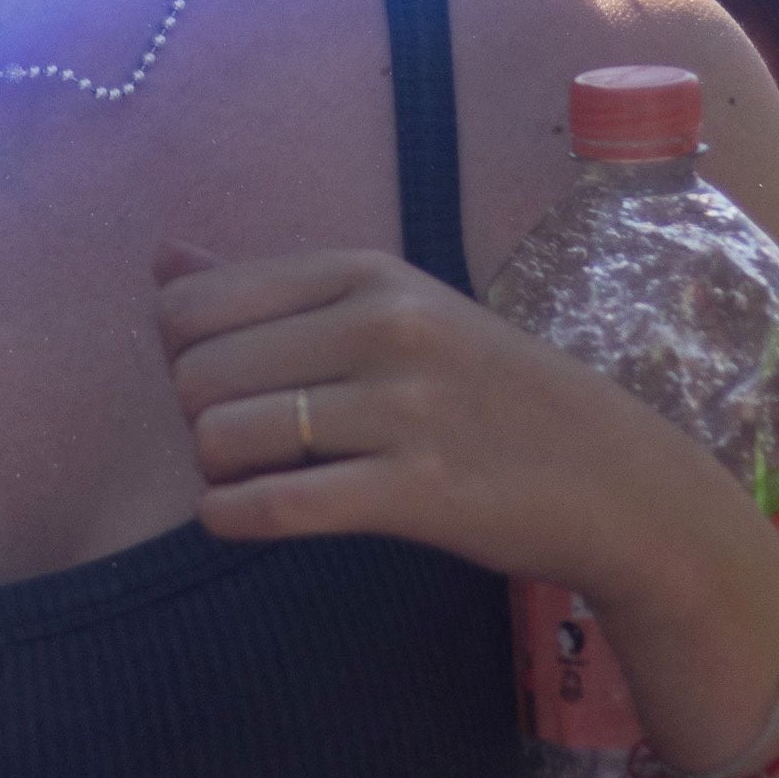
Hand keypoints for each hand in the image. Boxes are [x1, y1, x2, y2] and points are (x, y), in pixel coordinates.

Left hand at [151, 242, 753, 615]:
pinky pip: (274, 505)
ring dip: (216, 473)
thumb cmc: (490, 393)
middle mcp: (384, 324)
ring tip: (258, 480)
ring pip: (223, 436)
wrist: (616, 480)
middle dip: (198, 419)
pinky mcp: (418, 491)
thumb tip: (162, 259)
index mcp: (369, 272)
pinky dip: (231, 518)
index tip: (232, 385)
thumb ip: (271, 288)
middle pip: (195, 372)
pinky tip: (241, 519)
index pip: (195, 302)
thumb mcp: (396, 310)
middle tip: (246, 445)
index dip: (185, 354)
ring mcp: (404, 407)